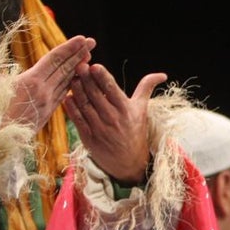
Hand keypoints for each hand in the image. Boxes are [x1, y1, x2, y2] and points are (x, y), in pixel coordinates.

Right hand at [0, 32, 95, 130]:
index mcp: (31, 81)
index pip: (55, 60)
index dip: (69, 48)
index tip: (83, 38)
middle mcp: (44, 92)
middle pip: (65, 69)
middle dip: (79, 54)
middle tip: (93, 41)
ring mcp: (47, 105)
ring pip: (66, 82)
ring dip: (78, 68)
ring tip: (88, 56)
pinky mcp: (46, 115)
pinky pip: (63, 95)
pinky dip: (71, 85)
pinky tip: (76, 80)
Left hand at [61, 64, 167, 183]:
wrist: (129, 164)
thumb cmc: (135, 132)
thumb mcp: (142, 110)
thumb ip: (146, 89)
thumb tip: (162, 74)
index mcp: (126, 110)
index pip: (112, 89)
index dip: (102, 77)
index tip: (94, 66)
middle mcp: (113, 118)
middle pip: (96, 95)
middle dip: (86, 79)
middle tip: (78, 66)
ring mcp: (99, 129)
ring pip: (85, 106)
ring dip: (77, 91)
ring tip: (71, 78)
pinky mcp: (89, 138)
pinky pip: (78, 120)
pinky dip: (72, 109)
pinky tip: (67, 97)